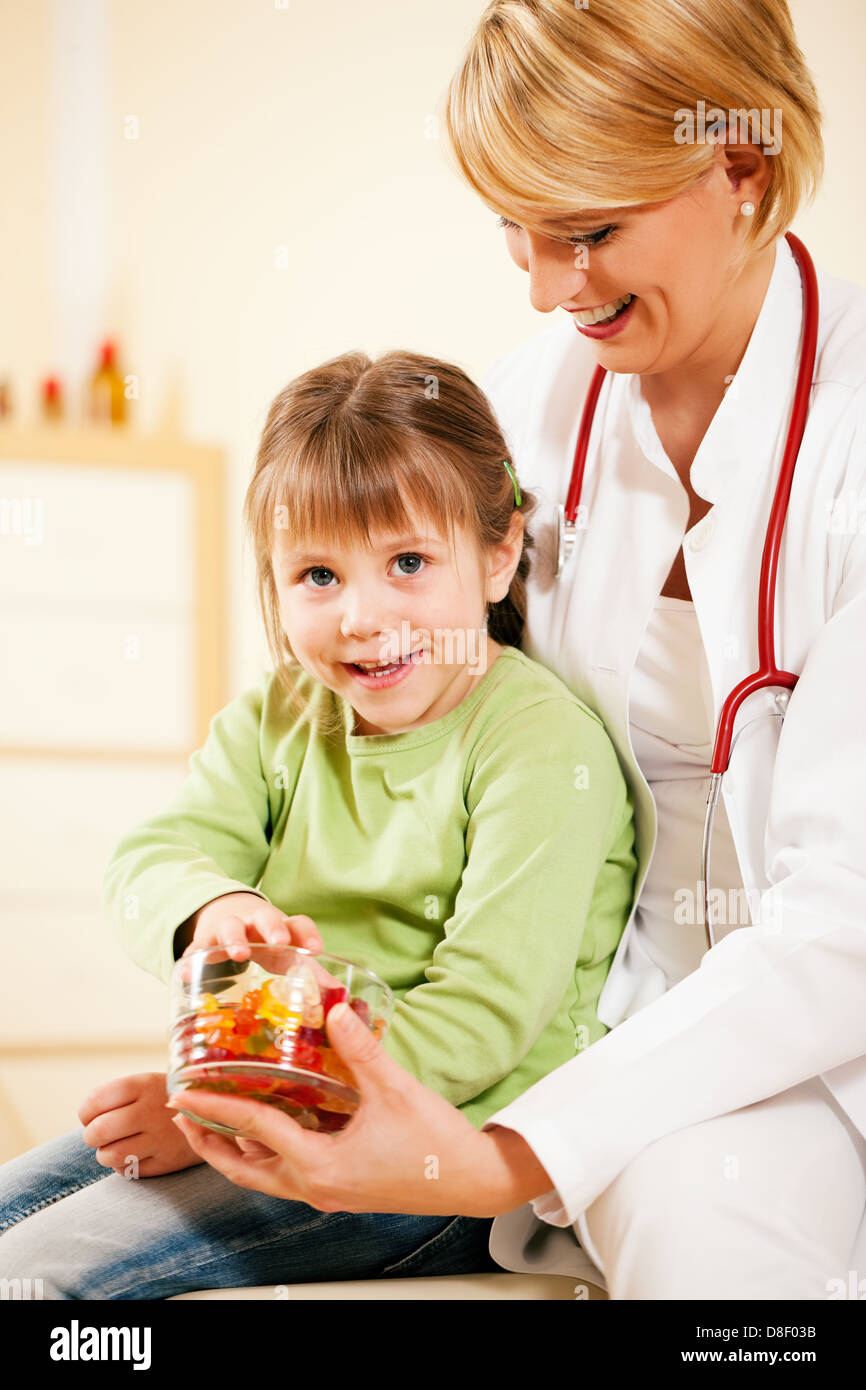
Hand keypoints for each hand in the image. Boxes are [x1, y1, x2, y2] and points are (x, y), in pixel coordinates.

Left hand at [78, 1071, 204, 1177]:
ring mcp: (161, 1138)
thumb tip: (86, 1118)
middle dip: (92, 1135)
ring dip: (105, 1154)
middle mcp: (152, 1110)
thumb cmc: (164, 1099)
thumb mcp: (146, 1084)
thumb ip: (114, 1096)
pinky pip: (129, 1171)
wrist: (213, 1115)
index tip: (92, 1114)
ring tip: (114, 1146)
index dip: (86, 1112)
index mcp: (144, 1084)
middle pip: (99, 1131)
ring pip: (110, 1156)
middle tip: (99, 1134)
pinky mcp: (167, 1163)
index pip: (95, 1101)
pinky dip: (123, 1165)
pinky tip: (133, 1154)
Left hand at [167, 1004, 555, 1216]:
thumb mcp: (396, 1090)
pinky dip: (267, 1152)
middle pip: (244, 1168)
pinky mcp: (342, 1187)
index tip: (185, 1091)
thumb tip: (333, 1008)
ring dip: (235, 1150)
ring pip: (264, 1176)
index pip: (254, 1129)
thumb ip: (361, 1049)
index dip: (217, 1105)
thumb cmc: (436, 1143)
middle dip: (209, 1141)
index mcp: (320, 1165)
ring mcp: (328, 1190)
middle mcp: (315, 1185)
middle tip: (183, 1113)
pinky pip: (288, 1173)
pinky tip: (272, 1125)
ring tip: (214, 1121)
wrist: (473, 1181)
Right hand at [186, 891, 323, 962]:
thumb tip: (339, 999)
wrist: (230, 915)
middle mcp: (256, 923)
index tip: (316, 949)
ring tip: (238, 953)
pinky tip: (187, 973)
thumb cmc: (269, 942)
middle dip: (273, 927)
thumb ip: (311, 974)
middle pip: (266, 918)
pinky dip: (191, 960)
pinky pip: (196, 949)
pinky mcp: (204, 941)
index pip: (299, 923)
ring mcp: (229, 929)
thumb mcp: (289, 954)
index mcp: (282, 928)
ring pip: (230, 927)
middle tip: (278, 940)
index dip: (308, 934)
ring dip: (235, 938)